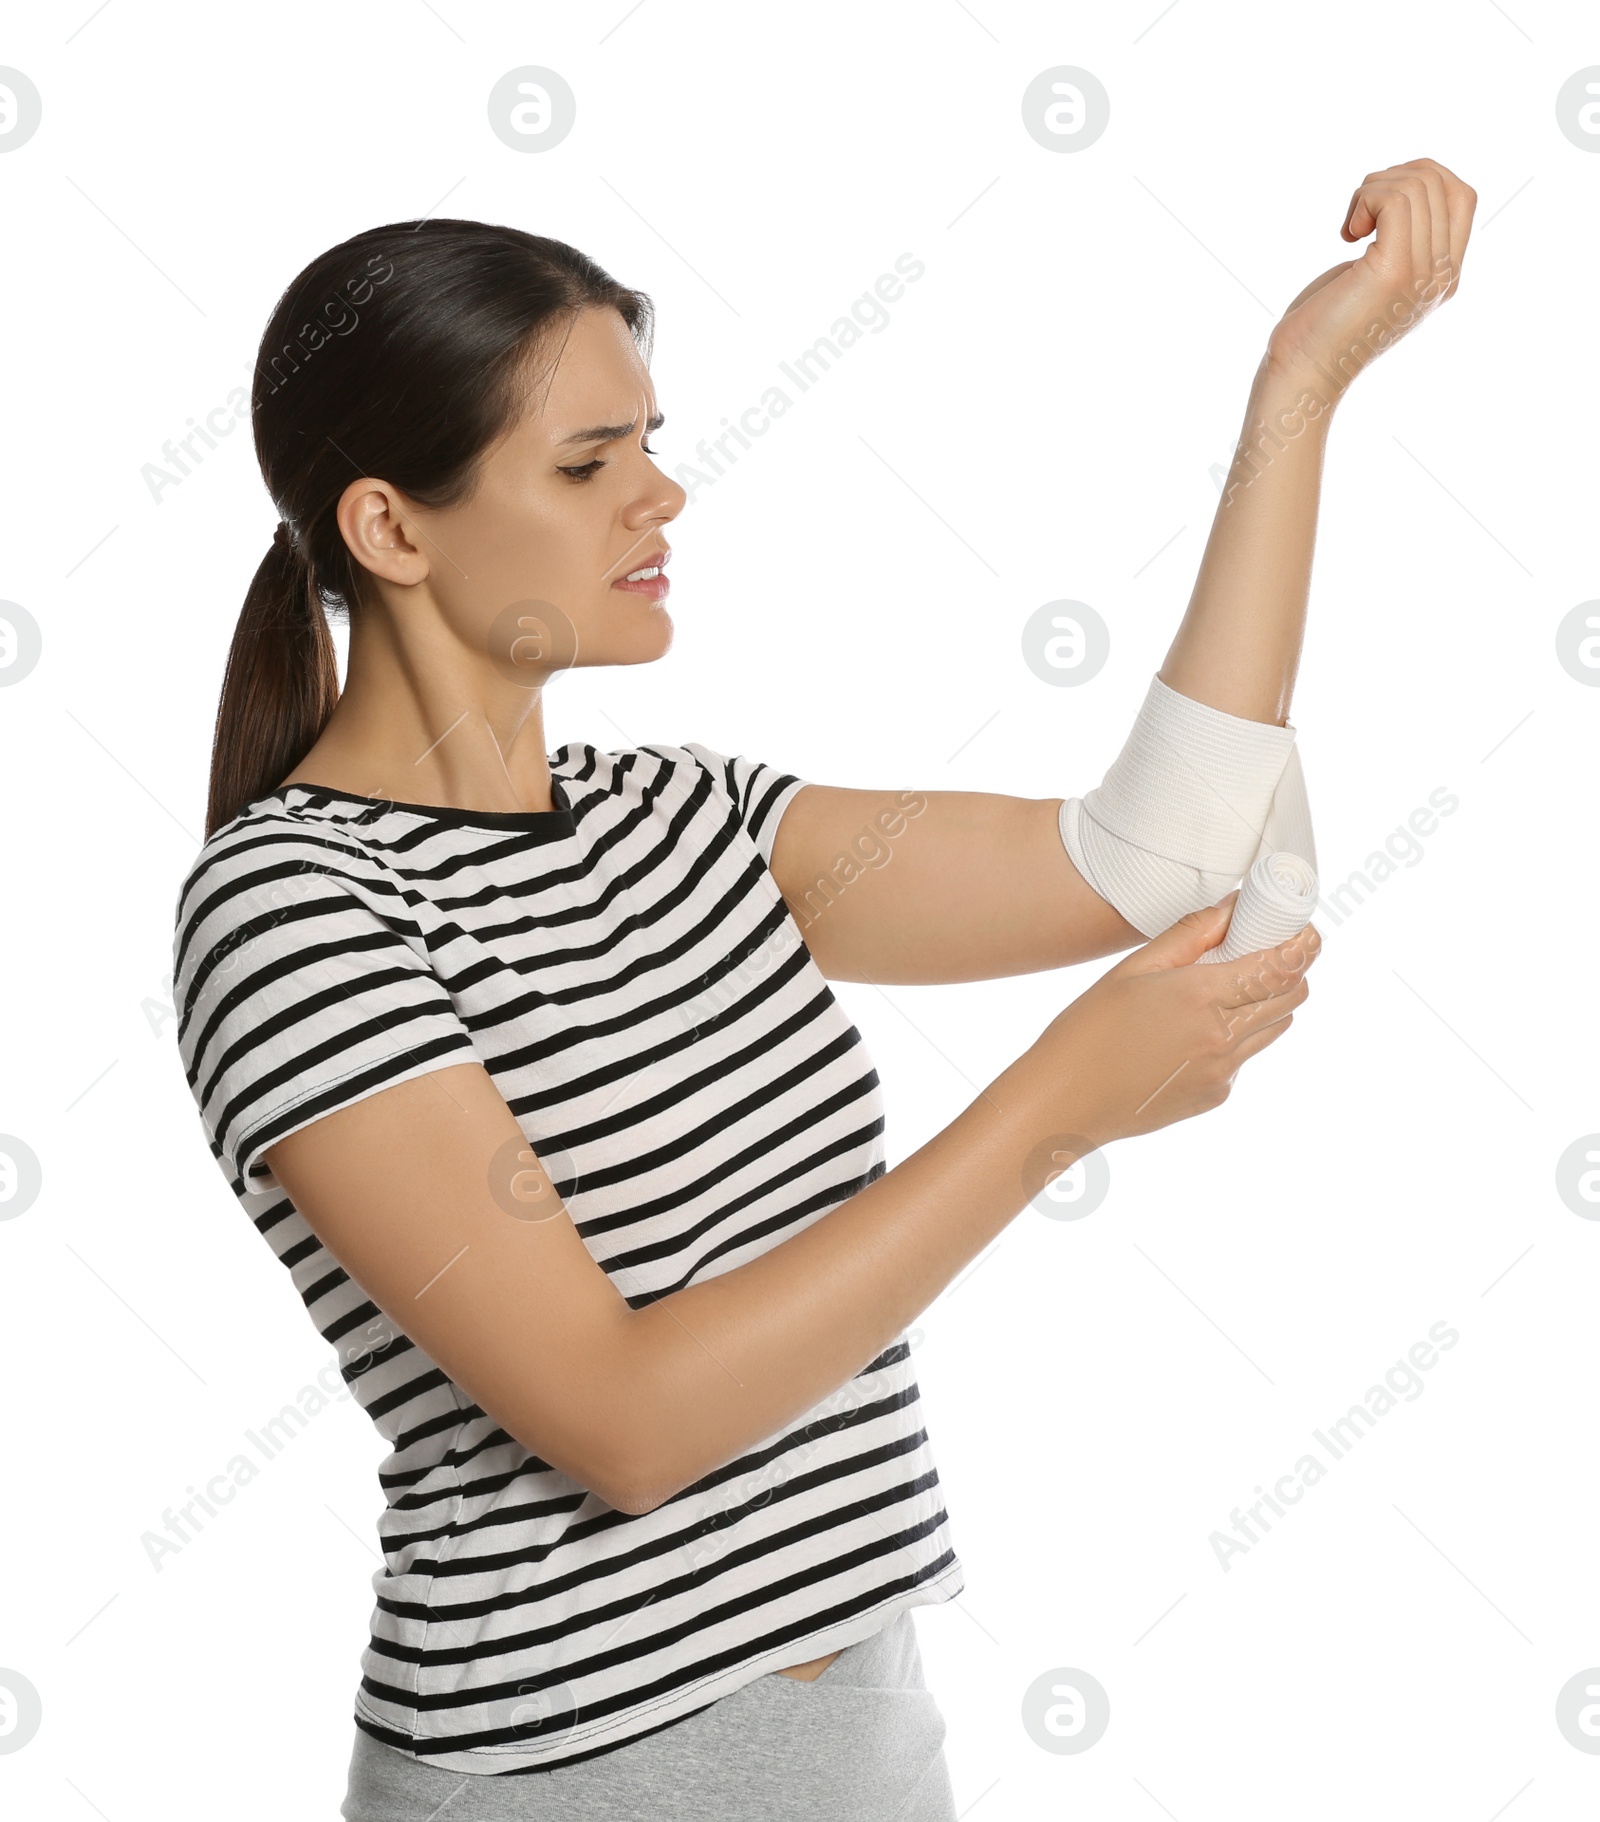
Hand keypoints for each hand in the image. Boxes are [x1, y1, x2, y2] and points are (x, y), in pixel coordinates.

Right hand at [1027, 894, 1320, 1149]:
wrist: (1064, 1102)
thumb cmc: (1087, 1031)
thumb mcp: (1133, 970)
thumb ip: (1189, 935)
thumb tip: (1232, 910)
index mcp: (1201, 996)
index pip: (1282, 965)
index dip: (1303, 944)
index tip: (1305, 930)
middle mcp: (1222, 1037)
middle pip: (1292, 996)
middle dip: (1292, 970)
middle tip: (1269, 952)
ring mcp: (1223, 1071)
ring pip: (1274, 1027)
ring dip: (1267, 1002)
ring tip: (1229, 990)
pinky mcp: (1215, 1095)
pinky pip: (1243, 1058)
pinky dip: (1233, 1038)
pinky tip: (1189, 1034)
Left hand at [1266, 157, 1476, 391]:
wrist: (1303, 375)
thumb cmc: (1324, 327)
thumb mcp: (1375, 276)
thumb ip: (1400, 241)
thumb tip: (1401, 192)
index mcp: (1444, 277)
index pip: (1462, 196)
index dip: (1419, 179)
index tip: (1378, 209)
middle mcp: (1442, 276)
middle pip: (1439, 182)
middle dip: (1389, 180)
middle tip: (1356, 219)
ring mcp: (1423, 273)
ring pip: (1417, 184)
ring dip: (1371, 190)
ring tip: (1350, 229)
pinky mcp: (1393, 271)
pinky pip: (1395, 199)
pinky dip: (1365, 199)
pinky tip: (1347, 235)